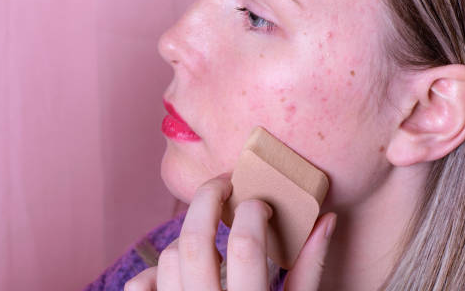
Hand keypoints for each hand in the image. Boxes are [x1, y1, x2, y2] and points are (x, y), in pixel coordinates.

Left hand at [126, 174, 336, 289]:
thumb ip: (309, 270)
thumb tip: (326, 219)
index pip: (245, 246)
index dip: (253, 212)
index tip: (259, 203)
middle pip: (194, 242)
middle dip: (208, 200)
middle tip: (223, 185)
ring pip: (168, 259)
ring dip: (188, 237)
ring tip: (210, 238)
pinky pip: (138, 286)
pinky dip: (153, 272)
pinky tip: (178, 274)